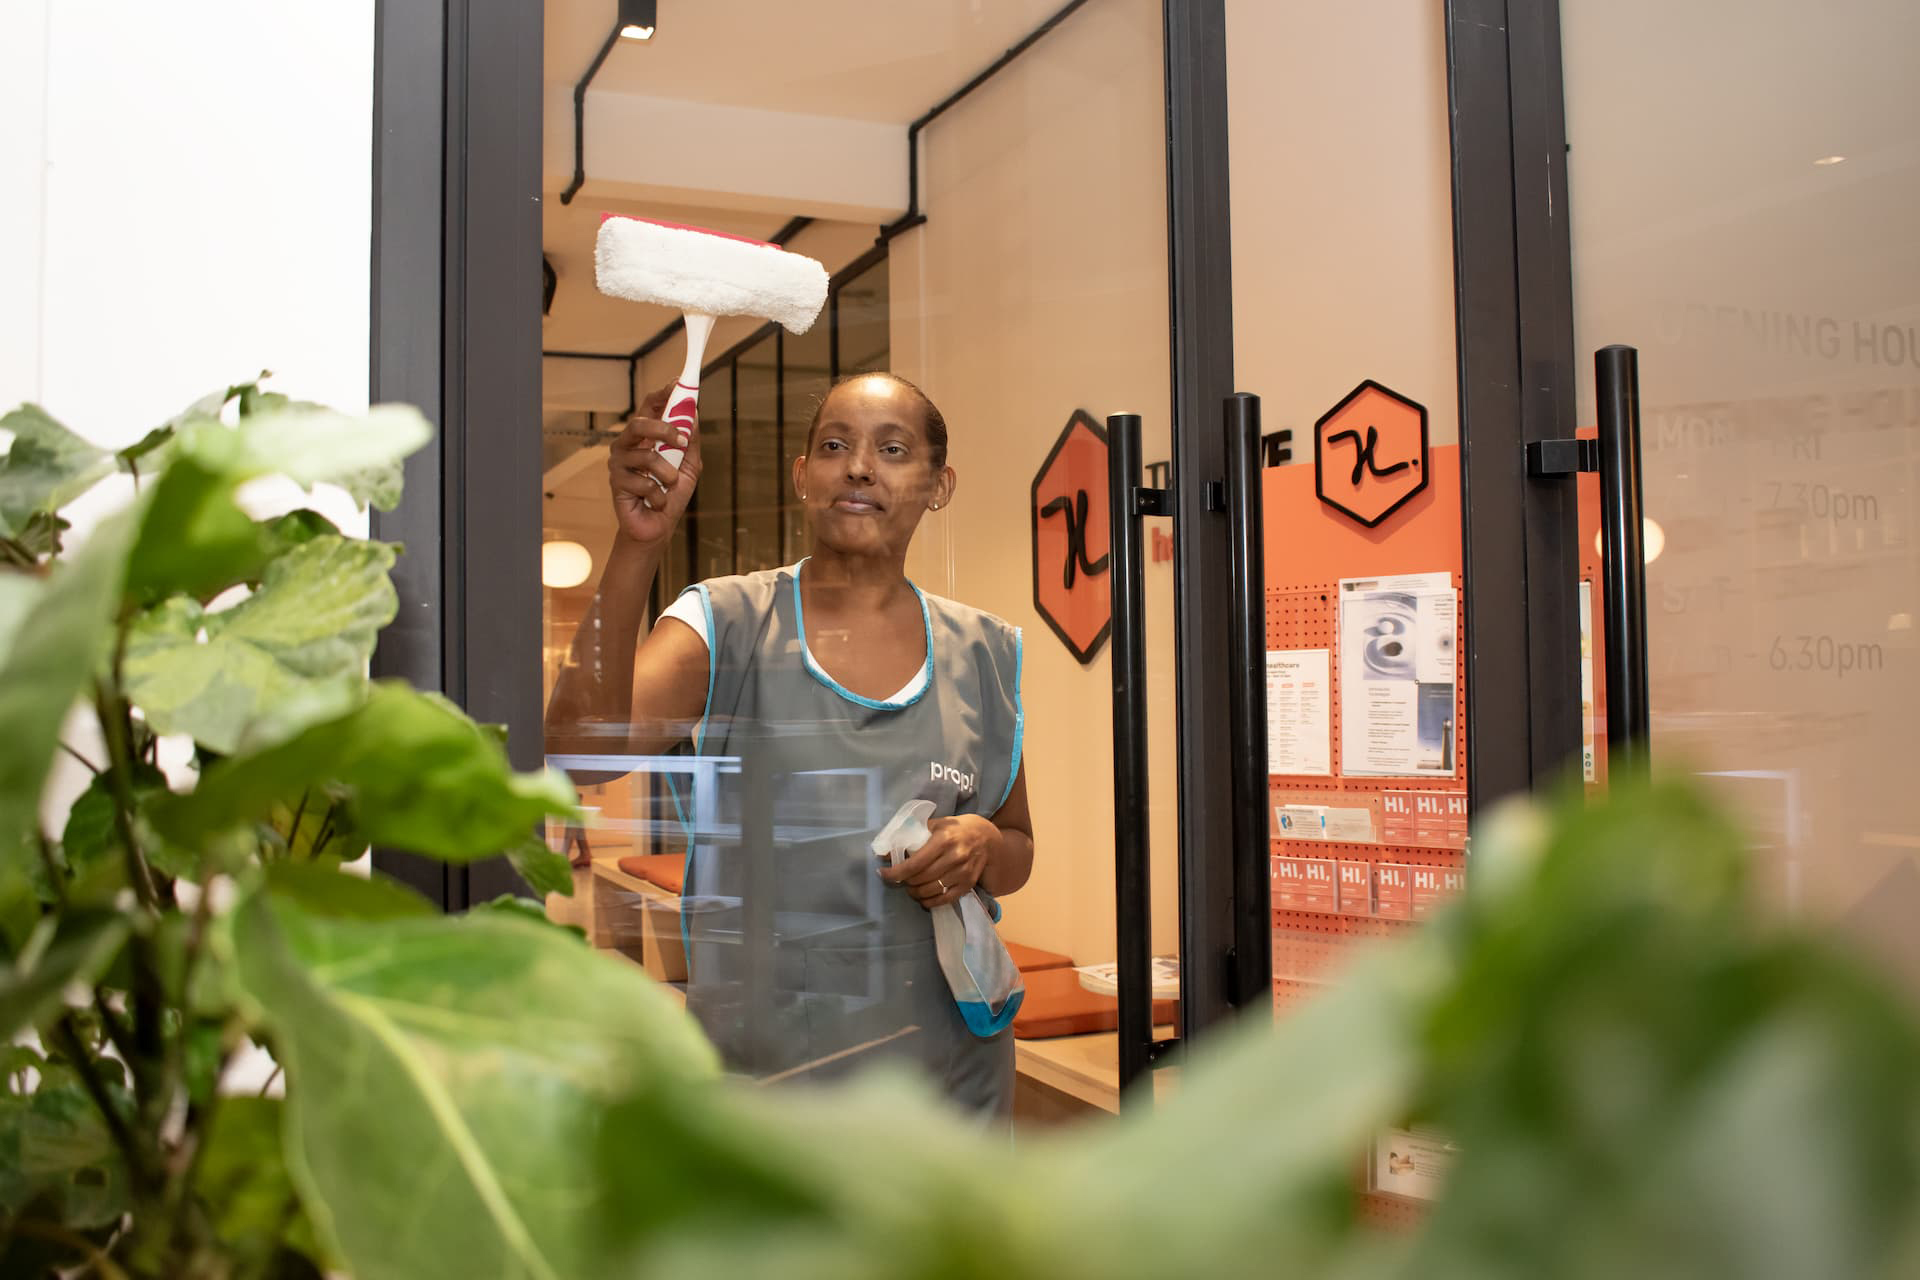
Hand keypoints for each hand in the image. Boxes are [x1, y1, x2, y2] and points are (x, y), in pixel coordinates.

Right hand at [607, 384, 702, 547]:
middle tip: (682, 440)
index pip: (650, 407)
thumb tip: (693, 413)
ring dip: (668, 475)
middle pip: (639, 423)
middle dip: (663, 428)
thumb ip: (691, 441)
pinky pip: (645, 482)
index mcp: (646, 436)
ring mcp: (619, 462)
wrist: (657, 527)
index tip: (678, 384)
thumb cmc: (670, 495)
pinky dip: (659, 495)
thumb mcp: (689, 465)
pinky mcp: (616, 481)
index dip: (663, 394)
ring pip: (647, 456)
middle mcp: (629, 444)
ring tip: (669, 487)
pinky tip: (656, 501)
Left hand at [879, 814, 997, 909]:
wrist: (986, 837)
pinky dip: (929, 902)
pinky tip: (922, 897)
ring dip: (914, 892)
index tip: (883, 873)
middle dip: (904, 881)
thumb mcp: (935, 824)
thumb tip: (885, 851)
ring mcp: (963, 873)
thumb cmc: (955, 829)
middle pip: (920, 878)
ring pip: (930, 891)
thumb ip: (911, 835)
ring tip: (910, 887)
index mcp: (944, 840)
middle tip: (898, 879)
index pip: (914, 863)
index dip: (896, 872)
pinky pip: (944, 899)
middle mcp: (955, 857)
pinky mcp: (968, 885)